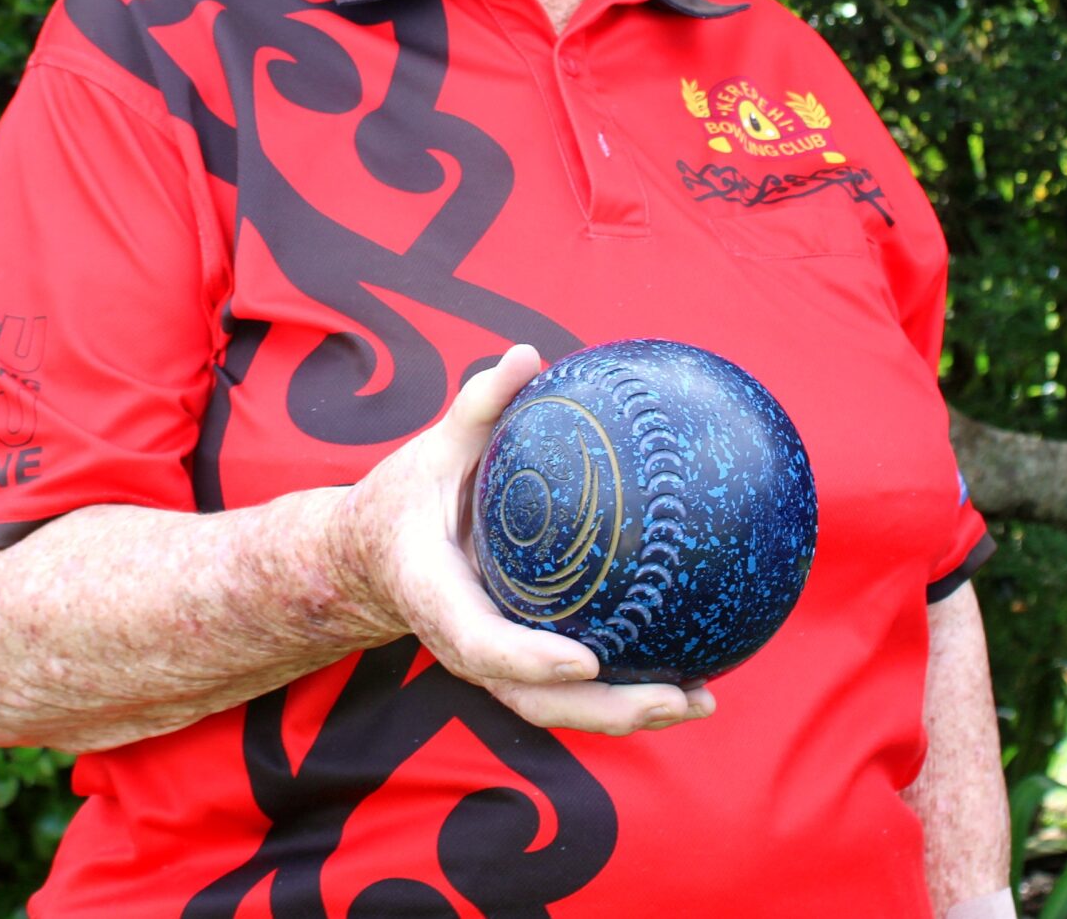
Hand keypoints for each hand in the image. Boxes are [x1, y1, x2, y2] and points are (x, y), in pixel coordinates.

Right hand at [332, 343, 716, 735]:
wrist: (367, 559)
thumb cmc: (404, 500)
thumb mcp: (432, 450)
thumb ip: (478, 407)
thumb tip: (526, 354)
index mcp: (438, 597)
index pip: (483, 642)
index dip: (531, 658)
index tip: (586, 658)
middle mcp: (465, 646)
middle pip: (533, 699)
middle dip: (606, 708)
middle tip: (676, 695)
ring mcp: (490, 666)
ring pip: (556, 708)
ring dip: (627, 713)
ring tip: (699, 700)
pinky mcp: (515, 667)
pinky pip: (568, 692)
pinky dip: (622, 692)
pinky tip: (686, 679)